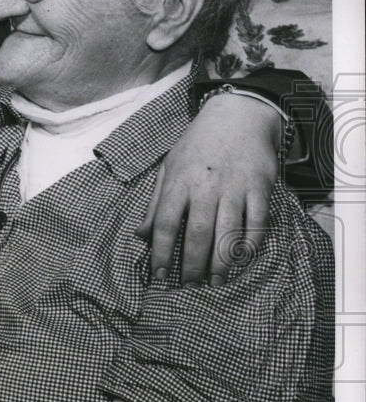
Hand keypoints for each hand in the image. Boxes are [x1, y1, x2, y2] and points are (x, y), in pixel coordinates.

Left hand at [137, 93, 278, 286]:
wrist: (237, 116)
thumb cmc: (197, 146)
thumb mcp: (169, 167)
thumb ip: (155, 202)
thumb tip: (139, 235)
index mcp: (178, 181)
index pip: (164, 223)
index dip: (160, 252)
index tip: (159, 275)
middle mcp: (205, 186)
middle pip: (197, 233)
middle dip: (191, 264)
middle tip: (189, 285)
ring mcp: (235, 187)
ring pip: (227, 232)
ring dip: (222, 262)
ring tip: (216, 281)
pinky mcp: (261, 188)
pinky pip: (257, 223)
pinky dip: (250, 245)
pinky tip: (242, 261)